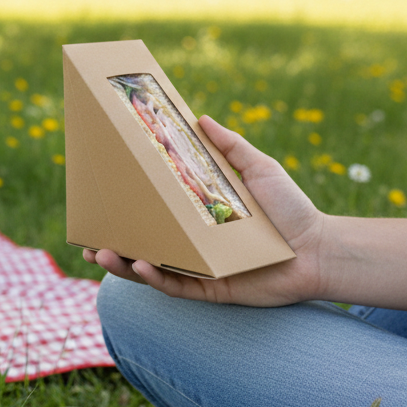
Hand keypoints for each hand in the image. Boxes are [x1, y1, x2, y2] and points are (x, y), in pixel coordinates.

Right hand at [83, 114, 327, 306]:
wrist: (321, 249)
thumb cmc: (292, 208)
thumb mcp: (258, 168)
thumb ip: (230, 145)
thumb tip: (200, 117)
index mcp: (195, 216)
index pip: (151, 212)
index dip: (124, 209)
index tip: (99, 199)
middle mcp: (191, 244)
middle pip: (140, 243)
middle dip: (109, 242)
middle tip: (85, 237)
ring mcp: (198, 268)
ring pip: (149, 268)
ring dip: (121, 263)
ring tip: (100, 252)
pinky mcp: (210, 289)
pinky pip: (174, 285)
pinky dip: (154, 276)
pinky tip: (138, 264)